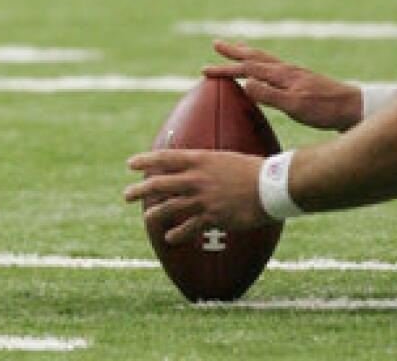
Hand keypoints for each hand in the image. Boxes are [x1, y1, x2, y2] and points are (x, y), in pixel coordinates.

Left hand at [125, 147, 266, 242]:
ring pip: (170, 207)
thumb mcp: (222, 158)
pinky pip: (189, 227)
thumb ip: (204, 164)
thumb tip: (192, 166)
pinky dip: (178, 234)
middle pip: (160, 183)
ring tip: (146, 219)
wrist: (269, 185)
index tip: (130, 164)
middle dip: (140, 189)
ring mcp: (203, 198)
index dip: (145, 161)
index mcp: (198, 159)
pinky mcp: (213, 217)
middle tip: (127, 195)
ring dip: (155, 214)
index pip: (164, 158)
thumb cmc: (250, 169)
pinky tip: (170, 238)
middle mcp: (196, 178)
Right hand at [202, 39, 362, 130]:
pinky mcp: (302, 80)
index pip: (248, 68)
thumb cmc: (325, 110)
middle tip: (216, 44)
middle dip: (234, 52)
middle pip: (254, 56)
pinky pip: (274, 65)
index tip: (205, 70)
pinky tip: (266, 69)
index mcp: (282, 74)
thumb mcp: (296, 106)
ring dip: (247, 53)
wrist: (354, 107)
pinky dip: (263, 62)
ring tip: (238, 46)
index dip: (226, 68)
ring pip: (265, 58)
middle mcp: (286, 69)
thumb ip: (270, 95)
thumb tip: (245, 84)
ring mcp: (294, 73)